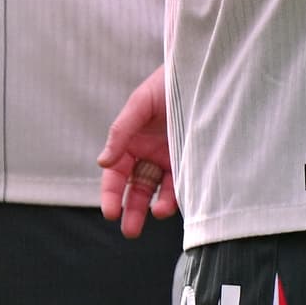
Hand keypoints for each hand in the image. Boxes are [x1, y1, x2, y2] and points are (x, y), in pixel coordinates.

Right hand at [97, 66, 176, 234]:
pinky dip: (176, 196)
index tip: (110, 212)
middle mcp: (148, 155)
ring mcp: (170, 160)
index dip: (111, 194)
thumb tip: (102, 162)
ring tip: (156, 214)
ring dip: (155, 206)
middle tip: (130, 231)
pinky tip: (172, 203)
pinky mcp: (191, 162)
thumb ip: (121, 132)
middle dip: (131, 210)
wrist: (204, 73)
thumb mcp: (139, 104)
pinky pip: (182, 184)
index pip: (115, 175)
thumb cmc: (167, 84)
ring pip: (158, 191)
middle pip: (135, 189)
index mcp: (129, 142)